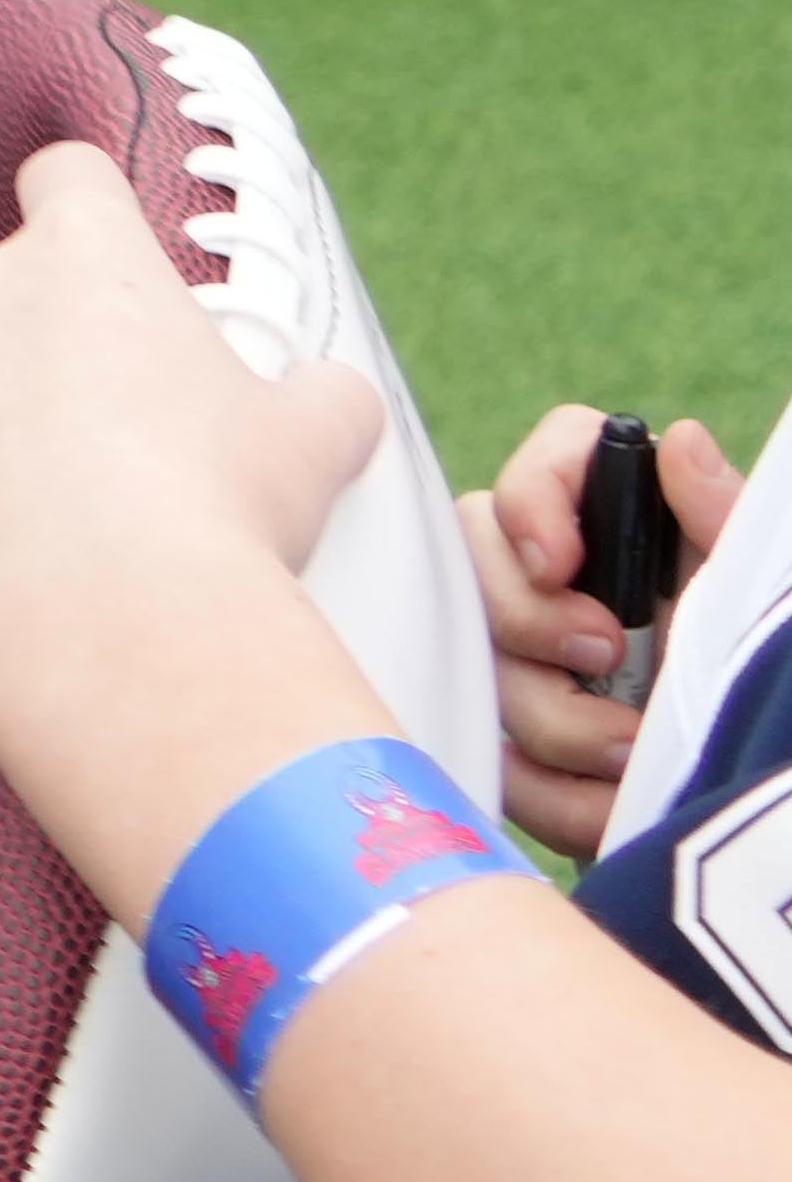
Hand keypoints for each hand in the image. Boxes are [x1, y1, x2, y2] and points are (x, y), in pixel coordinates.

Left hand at [0, 143, 395, 724]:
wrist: (115, 634)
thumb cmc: (218, 510)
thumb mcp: (311, 441)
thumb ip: (324, 397)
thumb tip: (336, 398)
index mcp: (76, 258)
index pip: (67, 178)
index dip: (96, 211)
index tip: (125, 262)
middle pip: (13, 295)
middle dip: (64, 345)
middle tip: (139, 425)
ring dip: (10, 431)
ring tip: (94, 515)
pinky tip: (45, 573)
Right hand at [491, 399, 744, 845]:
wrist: (768, 799)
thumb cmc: (770, 684)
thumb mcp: (759, 605)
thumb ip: (721, 521)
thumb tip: (679, 440)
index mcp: (639, 531)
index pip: (554, 460)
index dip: (533, 498)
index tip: (557, 563)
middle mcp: (574, 585)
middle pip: (480, 554)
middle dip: (528, 616)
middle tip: (605, 655)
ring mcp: (545, 669)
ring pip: (487, 666)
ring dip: (560, 721)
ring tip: (634, 756)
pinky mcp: (537, 755)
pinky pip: (505, 765)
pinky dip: (557, 793)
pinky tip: (614, 801)